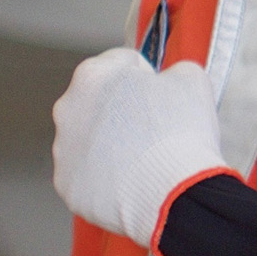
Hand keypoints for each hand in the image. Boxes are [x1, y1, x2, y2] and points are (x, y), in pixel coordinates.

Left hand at [52, 47, 225, 242]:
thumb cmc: (179, 133)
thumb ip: (175, 70)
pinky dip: (109, 176)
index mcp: (94, 74)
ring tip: (148, 159)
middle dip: (125, 112)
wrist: (170, 192)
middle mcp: (68, 107)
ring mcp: (63, 148)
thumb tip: (170, 80)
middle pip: (101, 102)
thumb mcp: (193, 81)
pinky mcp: (66, 183)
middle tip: (157, 130)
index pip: (123, 63)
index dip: (150, 78)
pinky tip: (134, 180)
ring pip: (92, 140)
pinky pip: (90, 174)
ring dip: (115, 145)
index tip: (164, 96)